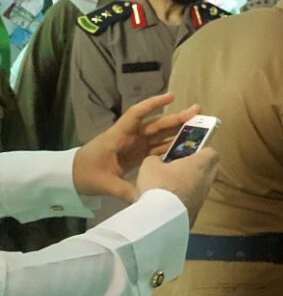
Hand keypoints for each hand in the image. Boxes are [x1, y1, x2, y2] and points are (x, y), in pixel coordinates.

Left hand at [72, 93, 200, 200]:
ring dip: (176, 131)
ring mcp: (133, 146)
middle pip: (155, 124)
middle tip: (197, 111)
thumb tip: (144, 199)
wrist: (71, 178)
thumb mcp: (103, 182)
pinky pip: (156, 149)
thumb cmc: (84, 173)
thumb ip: (124, 190)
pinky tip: (184, 148)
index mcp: (118, 137)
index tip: (172, 96)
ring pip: (158, 135)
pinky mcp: (136, 156)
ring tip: (197, 127)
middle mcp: (128, 138)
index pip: (136, 115)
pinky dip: (169, 147)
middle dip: (175, 117)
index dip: (153, 104)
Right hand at [136, 149, 219, 222]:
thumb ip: (156, 160)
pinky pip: (192, 201)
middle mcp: (207, 181)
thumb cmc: (159, 185)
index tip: (188, 153)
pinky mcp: (196, 213)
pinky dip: (182, 200)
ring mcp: (203, 198)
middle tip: (177, 169)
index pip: (212, 153)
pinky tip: (166, 202)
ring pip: (200, 187)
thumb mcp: (150, 166)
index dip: (202, 151)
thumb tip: (158, 161)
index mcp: (200, 165)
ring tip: (168, 186)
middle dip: (196, 168)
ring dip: (188, 185)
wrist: (162, 218)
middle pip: (209, 170)